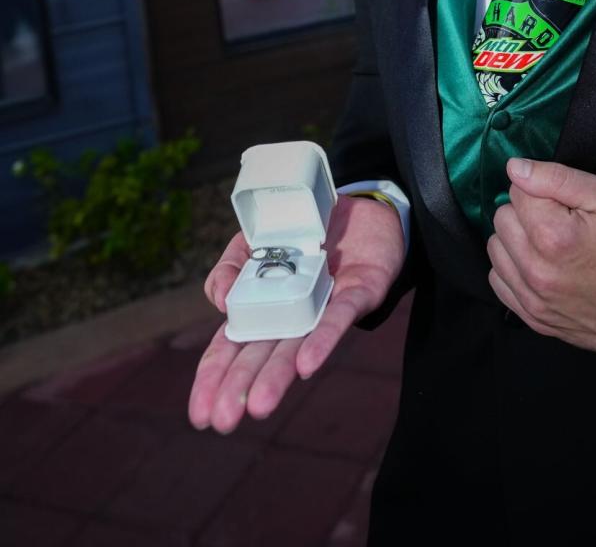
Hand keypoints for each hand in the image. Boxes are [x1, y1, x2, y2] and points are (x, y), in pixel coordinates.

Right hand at [188, 194, 404, 432]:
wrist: (360, 208)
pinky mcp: (359, 294)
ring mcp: (324, 309)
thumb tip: (220, 302)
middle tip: (222, 422)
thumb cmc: (302, 232)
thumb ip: (230, 268)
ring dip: (277, 377)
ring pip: (297, 348)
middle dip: (239, 390)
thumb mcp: (254, 242)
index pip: (231, 350)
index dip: (213, 379)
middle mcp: (293, 319)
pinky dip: (322, 341)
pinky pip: (338, 319)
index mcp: (263, 310)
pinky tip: (305, 365)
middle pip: (260, 357)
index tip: (199, 415)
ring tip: (259, 406)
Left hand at [487, 157, 595, 357]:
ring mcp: (533, 300)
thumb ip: (558, 178)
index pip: (516, 190)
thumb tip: (515, 168)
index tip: (563, 202)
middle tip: (557, 220)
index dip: (540, 189)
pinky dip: (513, 269)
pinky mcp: (534, 319)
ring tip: (548, 243)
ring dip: (515, 240)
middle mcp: (536, 271)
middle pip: (501, 219)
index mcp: (554, 236)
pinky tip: (539, 265)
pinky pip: (499, 281)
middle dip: (525, 212)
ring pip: (495, 249)